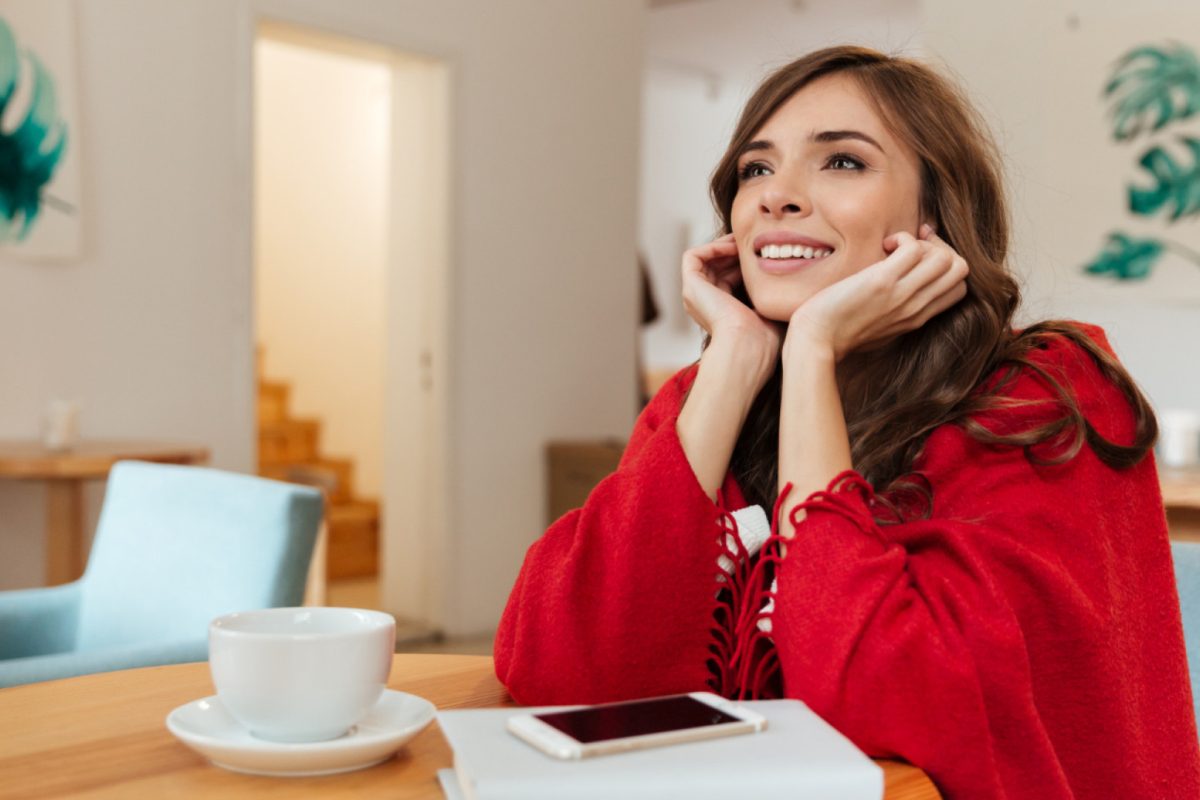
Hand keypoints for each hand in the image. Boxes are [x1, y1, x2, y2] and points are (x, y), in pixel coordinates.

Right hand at [680, 233, 781, 380]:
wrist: (748, 345)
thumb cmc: (765, 338)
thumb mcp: (770, 311)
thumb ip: (773, 295)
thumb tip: (794, 280)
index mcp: (720, 312)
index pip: (729, 278)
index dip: (745, 263)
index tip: (765, 254)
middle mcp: (704, 303)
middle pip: (716, 266)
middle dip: (735, 252)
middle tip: (756, 242)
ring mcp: (694, 295)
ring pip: (706, 259)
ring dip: (725, 246)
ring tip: (746, 242)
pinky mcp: (690, 286)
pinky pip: (694, 256)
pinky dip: (713, 247)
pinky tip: (734, 247)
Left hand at [783, 225, 968, 361]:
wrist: (816, 341)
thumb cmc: (838, 331)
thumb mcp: (878, 326)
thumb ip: (896, 310)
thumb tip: (899, 285)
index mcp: (917, 318)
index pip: (959, 287)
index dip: (945, 265)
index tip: (918, 257)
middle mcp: (915, 307)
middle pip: (960, 269)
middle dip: (939, 247)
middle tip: (908, 247)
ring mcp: (902, 295)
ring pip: (945, 258)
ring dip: (921, 242)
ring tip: (893, 248)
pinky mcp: (882, 282)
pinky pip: (913, 249)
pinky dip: (902, 238)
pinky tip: (882, 246)